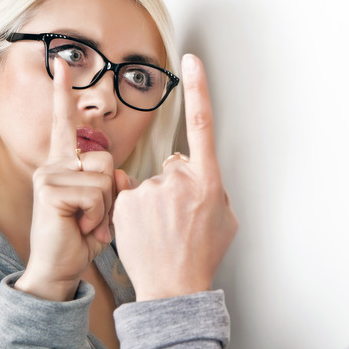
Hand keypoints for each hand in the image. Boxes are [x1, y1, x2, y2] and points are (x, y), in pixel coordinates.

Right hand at [15, 59, 114, 300]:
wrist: (60, 268)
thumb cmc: (82, 236)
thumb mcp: (101, 204)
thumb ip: (109, 181)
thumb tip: (118, 171)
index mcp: (66, 164)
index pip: (65, 122)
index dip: (63, 92)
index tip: (61, 63)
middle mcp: (55, 164)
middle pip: (106, 157)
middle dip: (112, 192)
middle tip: (94, 216)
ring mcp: (50, 176)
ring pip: (105, 176)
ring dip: (106, 207)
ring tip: (88, 223)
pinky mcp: (51, 190)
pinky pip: (96, 194)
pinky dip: (98, 218)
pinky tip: (82, 228)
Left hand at [113, 54, 237, 300]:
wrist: (173, 287)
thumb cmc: (201, 253)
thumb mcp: (224, 218)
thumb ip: (212, 188)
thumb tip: (197, 177)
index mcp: (208, 181)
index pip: (203, 125)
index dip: (199, 90)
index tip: (191, 61)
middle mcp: (179, 180)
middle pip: (173, 167)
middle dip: (175, 187)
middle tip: (178, 219)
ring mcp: (149, 191)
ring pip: (149, 184)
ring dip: (153, 202)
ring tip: (161, 231)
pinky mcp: (124, 203)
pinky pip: (128, 196)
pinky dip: (133, 211)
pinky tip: (145, 231)